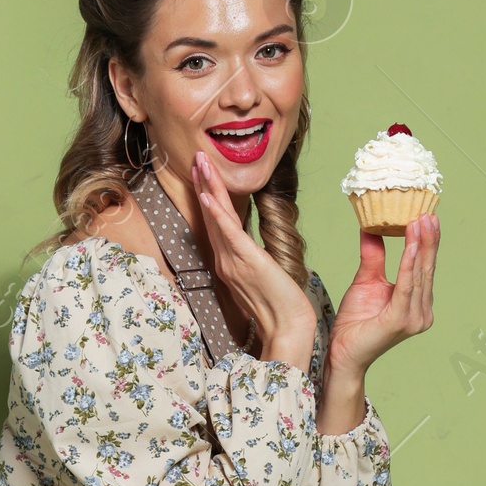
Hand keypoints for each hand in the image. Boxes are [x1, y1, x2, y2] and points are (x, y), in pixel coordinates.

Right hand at [189, 151, 318, 370]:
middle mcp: (226, 261)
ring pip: (216, 218)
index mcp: (229, 263)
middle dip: (204, 184)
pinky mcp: (247, 262)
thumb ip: (252, 262)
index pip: (216, 224)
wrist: (287, 329)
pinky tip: (209, 197)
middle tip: (197, 156)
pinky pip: (229, 234)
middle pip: (211, 216)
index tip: (204, 173)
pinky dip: (218, 214)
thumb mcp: (262, 278)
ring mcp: (234, 262)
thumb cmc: (279, 308)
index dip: (208, 196)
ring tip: (201, 163)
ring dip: (208, 188)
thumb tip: (252, 251)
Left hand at [325, 216, 438, 380]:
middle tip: (427, 212)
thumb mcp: (366, 281)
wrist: (342, 354)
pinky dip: (409, 265)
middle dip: (428, 239)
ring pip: (419, 274)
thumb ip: (374, 257)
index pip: (424, 267)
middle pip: (426, 268)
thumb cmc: (354, 324)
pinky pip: (407, 287)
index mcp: (417, 303)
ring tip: (419, 221)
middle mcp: (421, 312)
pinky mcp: (401, 321)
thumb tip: (370, 227)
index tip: (427, 216)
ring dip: (420, 246)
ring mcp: (414, 318)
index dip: (426, 242)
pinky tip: (411, 246)